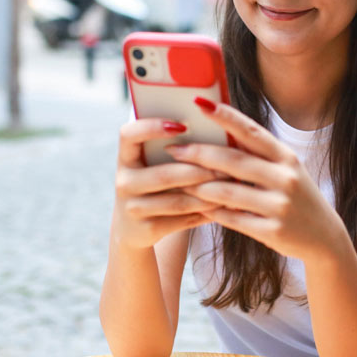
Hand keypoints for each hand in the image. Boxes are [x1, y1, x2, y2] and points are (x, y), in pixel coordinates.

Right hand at [112, 119, 219, 249]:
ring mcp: (133, 208)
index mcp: (125, 158)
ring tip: (233, 186)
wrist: (134, 228)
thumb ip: (175, 148)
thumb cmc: (154, 184)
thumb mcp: (154, 165)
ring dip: (209, 194)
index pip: (129, 135)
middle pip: (165, 174)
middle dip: (200, 170)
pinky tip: (225, 206)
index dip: (152, 128)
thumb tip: (216, 126)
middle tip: (228, 165)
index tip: (181, 126)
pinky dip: (207, 213)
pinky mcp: (146, 230)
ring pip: (178, 201)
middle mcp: (124, 182)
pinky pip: (183, 220)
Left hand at [166, 100, 346, 263]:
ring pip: (228, 192)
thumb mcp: (286, 169)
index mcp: (286, 158)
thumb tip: (221, 129)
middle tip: (173, 149)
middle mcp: (285, 178)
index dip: (226, 117)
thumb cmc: (297, 196)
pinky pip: (233, 219)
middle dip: (199, 154)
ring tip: (178, 181)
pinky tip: (196, 207)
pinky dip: (212, 212)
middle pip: (233, 161)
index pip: (252, 132)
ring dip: (199, 187)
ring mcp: (280, 206)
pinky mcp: (272, 231)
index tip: (201, 104)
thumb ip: (257, 153)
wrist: (324, 237)